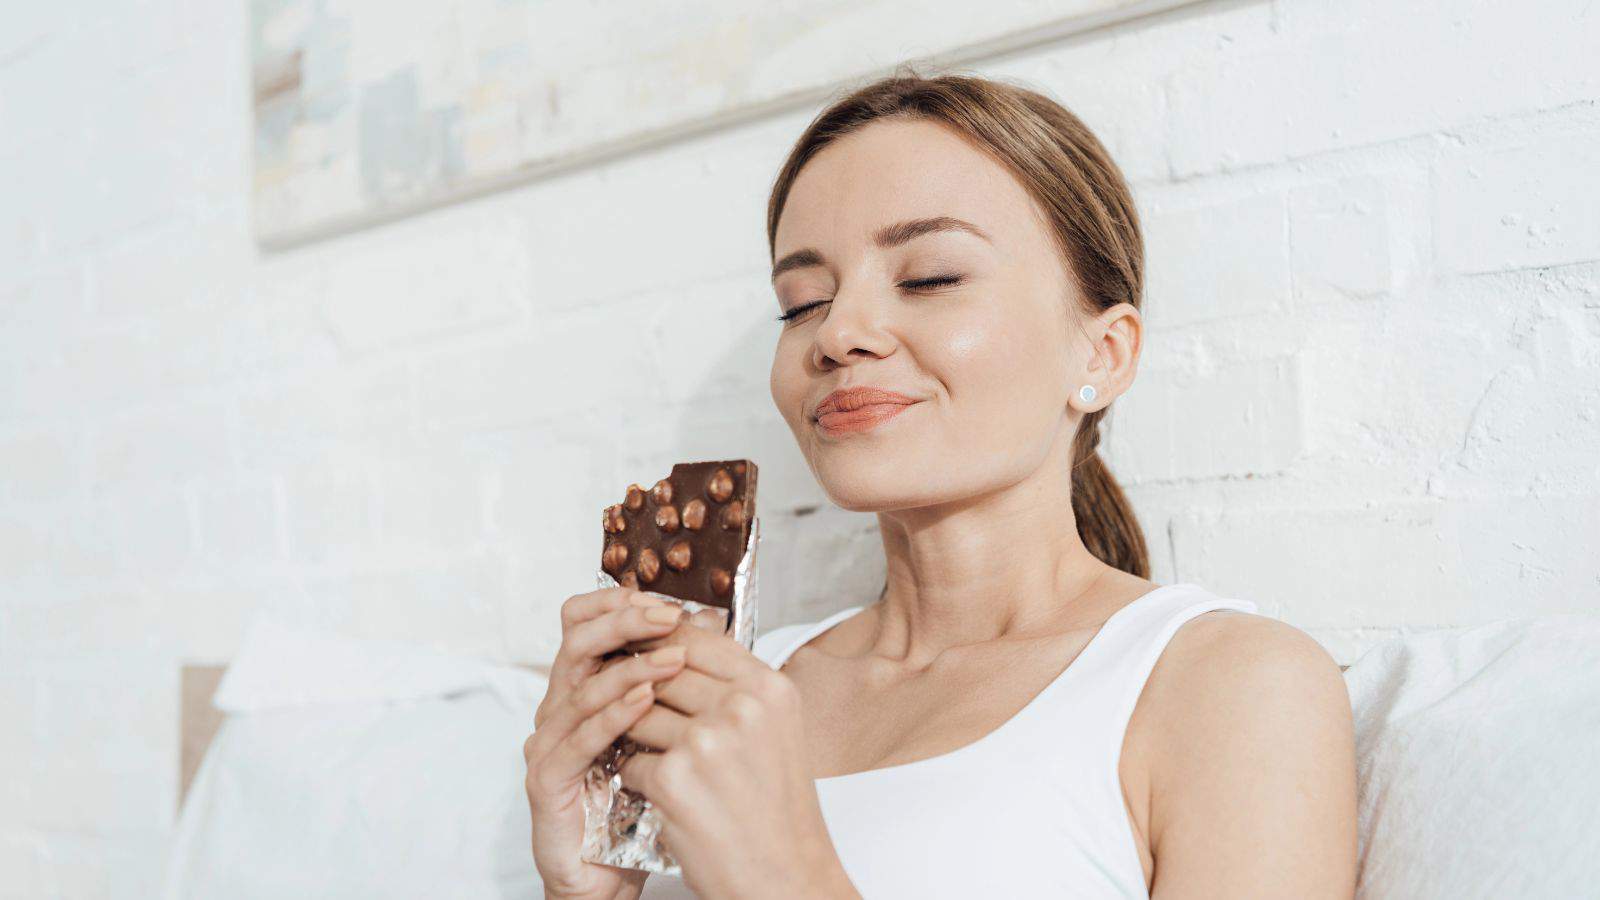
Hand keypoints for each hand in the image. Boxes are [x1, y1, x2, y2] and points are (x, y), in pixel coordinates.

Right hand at [523, 587, 691, 899]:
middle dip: (625, 622)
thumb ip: (670, 686)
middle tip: (669, 615)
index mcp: (582, 689)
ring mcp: (548, 743)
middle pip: (578, 643)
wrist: (609, 874)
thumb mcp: (661, 734)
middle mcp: (558, 708)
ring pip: (581, 688)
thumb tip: (709, 631)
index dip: (617, 604)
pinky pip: (579, 739)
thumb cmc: (638, 802)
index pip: (585, 626)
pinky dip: (613, 717)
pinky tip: (646, 702)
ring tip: (674, 658)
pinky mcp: (547, 780)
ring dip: (631, 668)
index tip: (666, 596)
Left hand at [619, 623, 859, 898]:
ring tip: (656, 757)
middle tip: (625, 699)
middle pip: (662, 670)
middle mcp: (742, 707)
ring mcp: (706, 741)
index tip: (639, 648)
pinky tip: (663, 796)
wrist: (787, 877)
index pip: (696, 638)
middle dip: (638, 687)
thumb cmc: (779, 812)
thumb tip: (680, 650)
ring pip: (638, 714)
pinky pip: (631, 762)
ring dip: (637, 737)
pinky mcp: (675, 779)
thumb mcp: (775, 731)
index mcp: (769, 688)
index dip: (660, 641)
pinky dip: (638, 779)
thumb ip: (735, 690)